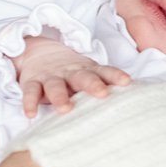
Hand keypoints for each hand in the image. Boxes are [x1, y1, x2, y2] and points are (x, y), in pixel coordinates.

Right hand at [14, 37, 129, 120]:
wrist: (38, 53)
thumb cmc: (71, 72)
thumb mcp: (88, 74)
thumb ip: (105, 84)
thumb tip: (136, 102)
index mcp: (87, 70)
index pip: (103, 71)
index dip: (114, 76)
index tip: (127, 82)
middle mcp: (69, 72)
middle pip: (82, 77)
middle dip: (92, 85)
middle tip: (102, 93)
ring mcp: (50, 77)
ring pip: (55, 86)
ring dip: (59, 97)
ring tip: (65, 109)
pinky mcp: (32, 82)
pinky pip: (30, 92)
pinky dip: (30, 102)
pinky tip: (31, 114)